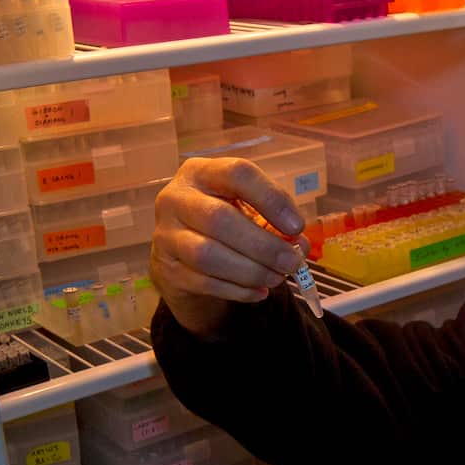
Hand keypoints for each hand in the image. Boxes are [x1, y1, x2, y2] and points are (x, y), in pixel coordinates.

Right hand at [150, 157, 306, 339]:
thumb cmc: (223, 222)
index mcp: (201, 172)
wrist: (181, 254)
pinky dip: (238, 291)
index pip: (237, 174)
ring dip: (250, 271)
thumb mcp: (247, 210)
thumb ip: (274, 221)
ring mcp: (166, 235)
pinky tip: (259, 292)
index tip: (297, 225)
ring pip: (207, 256)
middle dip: (263, 245)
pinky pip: (204, 283)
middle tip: (292, 262)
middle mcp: (176, 199)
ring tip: (277, 278)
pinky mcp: (167, 269)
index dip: (271, 199)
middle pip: (219, 219)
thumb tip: (298, 244)